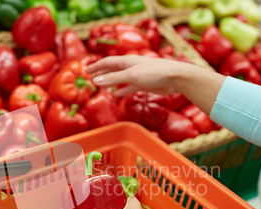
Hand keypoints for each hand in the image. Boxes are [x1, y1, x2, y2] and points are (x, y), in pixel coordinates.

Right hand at [86, 55, 225, 114]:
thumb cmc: (154, 73)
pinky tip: (117, 94)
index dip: (96, 67)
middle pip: (112, 70)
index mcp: (127, 61)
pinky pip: (129, 87)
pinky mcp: (144, 84)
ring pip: (120, 79)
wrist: (175, 78)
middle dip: (101, 74)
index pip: (107, 63)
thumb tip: (96, 81)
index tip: (85, 71)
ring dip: (110, 82)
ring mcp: (138, 76)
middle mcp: (131, 67)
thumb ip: (113, 79)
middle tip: (90, 78)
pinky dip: (122, 90)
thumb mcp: (131, 76)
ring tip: (100, 87)